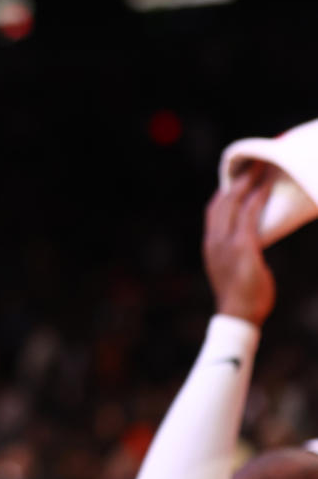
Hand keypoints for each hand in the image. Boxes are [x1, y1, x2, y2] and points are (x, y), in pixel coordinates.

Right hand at [203, 162, 276, 326]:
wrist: (239, 315)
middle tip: (251, 163)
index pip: (213, 209)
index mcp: (210, 244)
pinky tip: (266, 187)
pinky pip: (250, 215)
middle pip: (222, 200)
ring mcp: (226, 242)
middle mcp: (213, 239)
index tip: (236, 177)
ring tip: (260, 167)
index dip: (224, 191)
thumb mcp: (233, 270)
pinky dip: (257, 198)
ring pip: (234, 202)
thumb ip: (237, 253)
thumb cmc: (242, 297)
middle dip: (236, 179)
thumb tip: (251, 244)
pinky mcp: (242, 246)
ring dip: (247, 182)